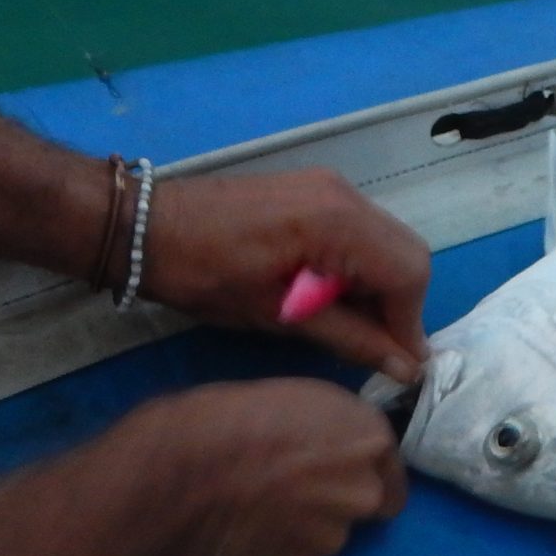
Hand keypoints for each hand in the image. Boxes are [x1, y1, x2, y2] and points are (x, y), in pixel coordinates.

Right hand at [125, 378, 406, 555]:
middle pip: (359, 510)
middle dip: (332, 505)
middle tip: (286, 490)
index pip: (391, 477)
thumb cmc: (234, 414)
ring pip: (319, 540)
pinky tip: (234, 532)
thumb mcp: (300, 400)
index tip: (336, 474)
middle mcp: (362, 494)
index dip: (361, 476)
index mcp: (369, 440)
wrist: (185, 468)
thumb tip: (332, 453)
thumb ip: (333, 433)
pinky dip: (264, 553)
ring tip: (251, 508)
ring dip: (296, 531)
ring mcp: (327, 540)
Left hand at [141, 170, 430, 382]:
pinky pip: (361, 232)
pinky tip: (330, 296)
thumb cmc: (204, 275)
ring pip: (387, 243)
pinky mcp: (315, 192)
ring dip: (379, 287)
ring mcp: (331, 188)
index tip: (399, 365)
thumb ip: (349, 337)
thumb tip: (405, 367)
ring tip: (349, 326)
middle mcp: (345, 196)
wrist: (147, 227)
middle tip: (374, 348)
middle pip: (407, 254)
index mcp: (337, 222)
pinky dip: (360, 267)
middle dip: (399, 305)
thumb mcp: (276, 316)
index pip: (408, 274)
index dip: (409, 324)